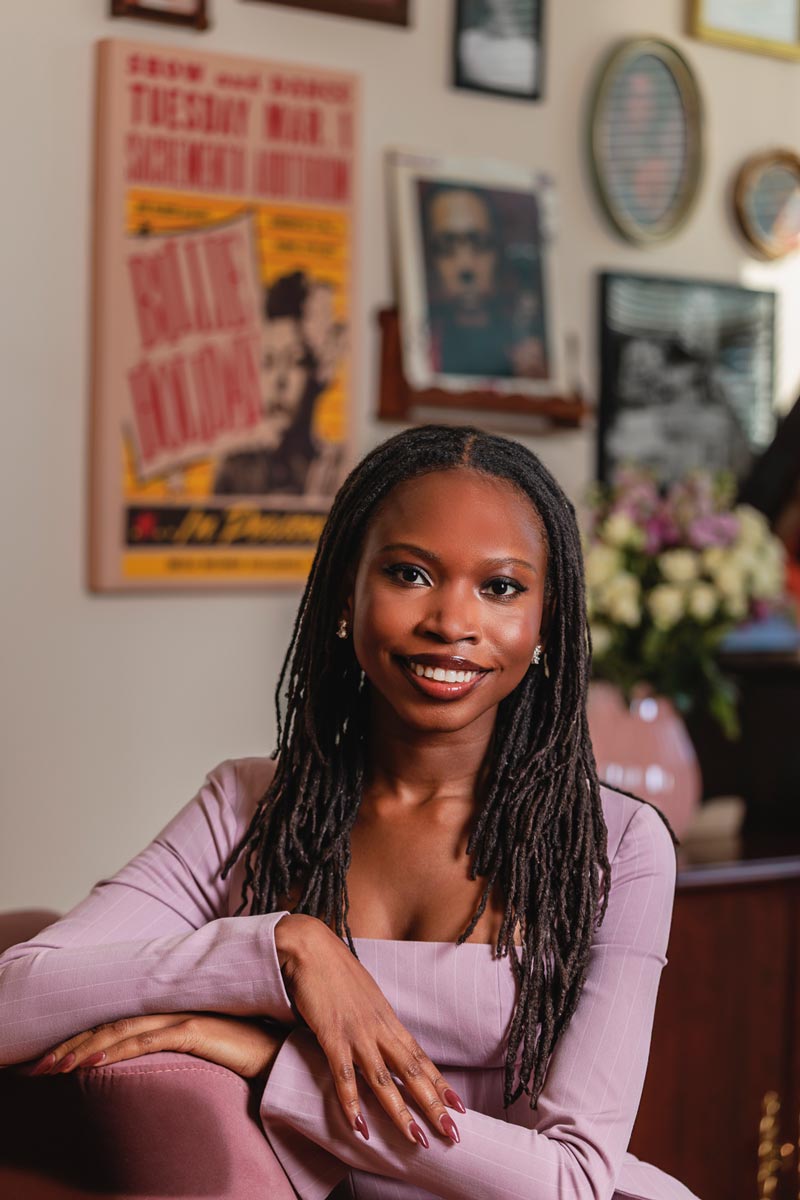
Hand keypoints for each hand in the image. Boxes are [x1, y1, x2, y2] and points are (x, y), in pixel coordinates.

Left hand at [29, 1013, 285, 1080]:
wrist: (285, 1048)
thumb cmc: (249, 1048)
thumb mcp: (204, 1046)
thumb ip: (178, 1042)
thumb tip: (148, 1055)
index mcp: (170, 1013)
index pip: (116, 1026)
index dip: (81, 1039)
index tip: (53, 1059)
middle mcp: (171, 1010)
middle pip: (110, 1027)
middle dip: (70, 1046)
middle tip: (38, 1067)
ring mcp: (183, 1017)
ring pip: (121, 1033)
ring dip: (83, 1050)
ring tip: (54, 1066)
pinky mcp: (196, 1029)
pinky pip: (148, 1041)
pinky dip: (117, 1050)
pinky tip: (94, 1062)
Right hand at [275, 914, 464, 1148]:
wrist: (311, 948)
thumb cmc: (337, 971)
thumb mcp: (366, 998)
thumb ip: (378, 1021)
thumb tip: (387, 1040)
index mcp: (389, 1020)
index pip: (421, 1058)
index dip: (441, 1084)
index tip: (459, 1107)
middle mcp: (379, 1028)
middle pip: (412, 1072)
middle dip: (433, 1105)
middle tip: (453, 1133)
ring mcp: (357, 1033)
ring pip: (383, 1080)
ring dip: (400, 1113)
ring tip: (416, 1140)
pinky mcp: (332, 1035)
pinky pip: (343, 1076)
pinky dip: (351, 1103)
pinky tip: (360, 1127)